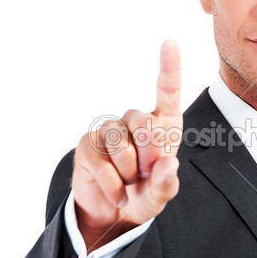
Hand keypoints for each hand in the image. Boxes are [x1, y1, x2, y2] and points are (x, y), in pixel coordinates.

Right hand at [72, 40, 181, 250]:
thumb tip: (168, 164)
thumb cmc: (143, 196)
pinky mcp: (87, 144)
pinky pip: (103, 164)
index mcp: (161, 125)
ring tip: (129, 183)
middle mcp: (134, 121)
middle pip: (145, 125)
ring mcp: (108, 131)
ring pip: (122, 147)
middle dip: (150, 158)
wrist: (112, 214)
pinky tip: (117, 194)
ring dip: (129, 174)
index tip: (169, 43)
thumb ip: (167, 184)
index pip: (167, 91)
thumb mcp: (161, 195)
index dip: (169, 67)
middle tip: (145, 176)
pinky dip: (114, 186)